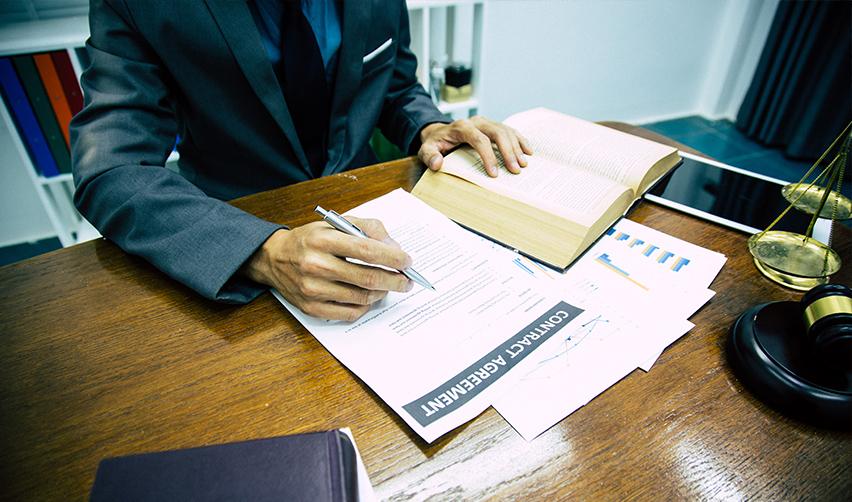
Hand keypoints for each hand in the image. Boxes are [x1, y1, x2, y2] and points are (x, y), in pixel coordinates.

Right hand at [242, 218, 412, 320]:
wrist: (274, 258)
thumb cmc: (311, 240)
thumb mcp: (336, 223)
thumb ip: (367, 229)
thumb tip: (394, 248)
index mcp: (323, 240)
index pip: (366, 250)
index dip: (392, 257)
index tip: (407, 261)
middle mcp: (316, 265)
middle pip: (367, 277)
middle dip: (395, 280)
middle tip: (407, 281)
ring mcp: (312, 289)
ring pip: (361, 297)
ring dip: (382, 292)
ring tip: (388, 286)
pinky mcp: (311, 307)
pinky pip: (349, 313)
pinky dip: (365, 306)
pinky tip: (369, 297)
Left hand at [418, 116, 532, 176]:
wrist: (439, 133)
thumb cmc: (435, 143)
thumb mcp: (426, 150)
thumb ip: (429, 156)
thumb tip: (437, 164)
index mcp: (462, 127)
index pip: (478, 139)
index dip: (488, 156)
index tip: (494, 174)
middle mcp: (477, 122)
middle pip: (497, 132)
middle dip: (508, 152)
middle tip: (515, 170)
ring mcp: (487, 122)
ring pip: (506, 131)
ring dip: (516, 148)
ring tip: (523, 165)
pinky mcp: (493, 126)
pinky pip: (510, 131)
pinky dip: (520, 140)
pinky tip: (528, 152)